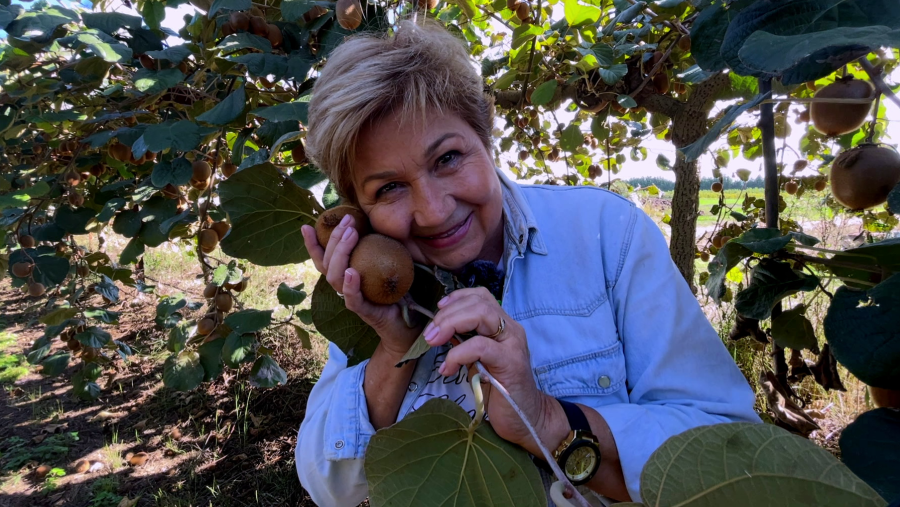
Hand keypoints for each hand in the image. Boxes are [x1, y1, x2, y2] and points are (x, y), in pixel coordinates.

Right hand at [301, 216, 419, 357]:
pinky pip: (353, 299)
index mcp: (345, 275)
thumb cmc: (395, 290)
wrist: (408, 322)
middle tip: (347, 221)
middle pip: (328, 263)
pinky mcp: (365, 311)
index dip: (312, 244)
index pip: (323, 258)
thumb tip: (375, 219)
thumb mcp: (384, 262)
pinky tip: (352, 271)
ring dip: (341, 254)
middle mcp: (344, 286)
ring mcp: (352, 299)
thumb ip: (375, 246)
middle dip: (334, 239)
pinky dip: (350, 285)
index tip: (306, 226)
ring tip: (351, 235)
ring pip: (335, 278)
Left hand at [424, 287, 555, 448]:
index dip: (457, 298)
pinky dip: (458, 353)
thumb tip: (440, 331)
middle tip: (429, 334)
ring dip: (451, 324)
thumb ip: (466, 342)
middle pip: (479, 302)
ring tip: (434, 342)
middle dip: (448, 314)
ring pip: (482, 315)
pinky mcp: (511, 362)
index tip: (437, 310)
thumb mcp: (478, 361)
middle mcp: (511, 330)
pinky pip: (480, 346)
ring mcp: (513, 344)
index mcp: (503, 326)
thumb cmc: (500, 391)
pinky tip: (448, 368)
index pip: (482, 296)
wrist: (526, 418)